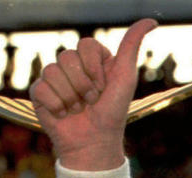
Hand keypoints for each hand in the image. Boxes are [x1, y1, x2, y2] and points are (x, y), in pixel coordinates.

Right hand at [29, 18, 156, 169]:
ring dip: (71, 97)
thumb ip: (132, 45)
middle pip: (68, 57)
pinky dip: (56, 106)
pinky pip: (41, 89)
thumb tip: (151, 21)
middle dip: (84, 85)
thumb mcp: (126, 77)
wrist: (95, 143)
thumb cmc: (113, 112)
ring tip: (79, 109)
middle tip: (92, 101)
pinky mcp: (40, 93)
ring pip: (53, 71)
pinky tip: (64, 115)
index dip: (96, 69)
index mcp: (92, 58)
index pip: (86, 45)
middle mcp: (72, 65)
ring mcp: (54, 78)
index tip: (104, 87)